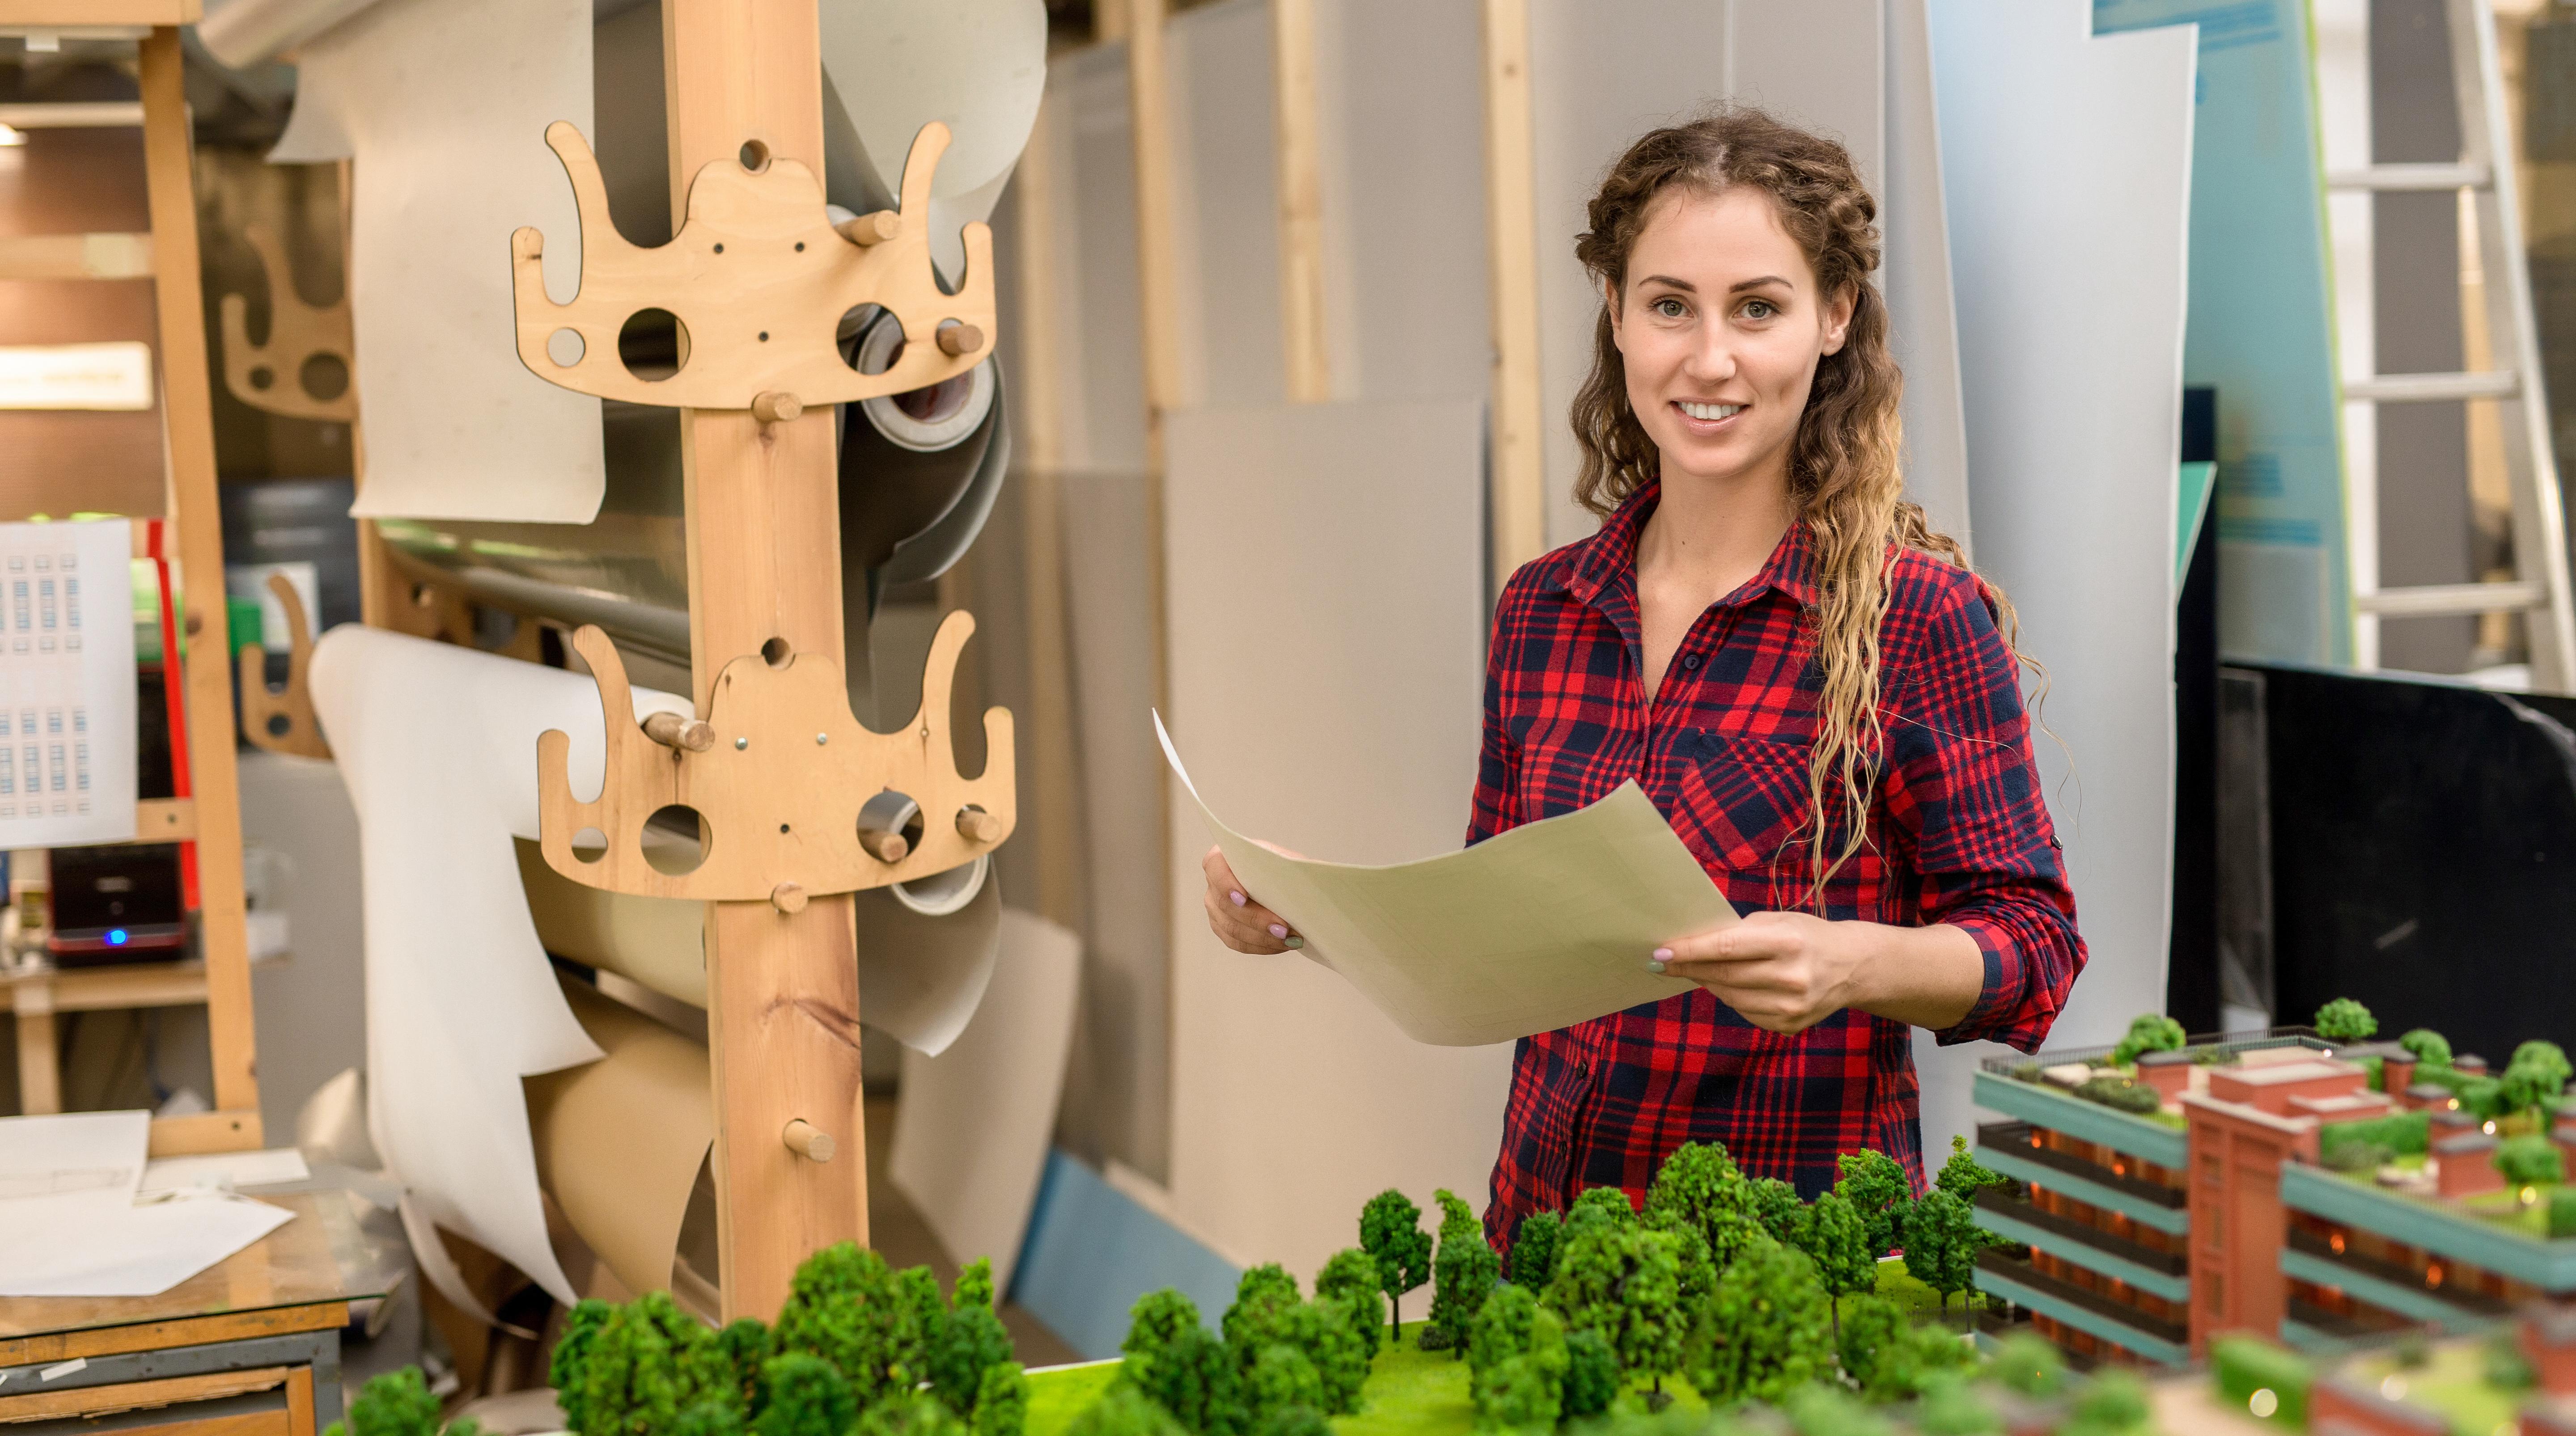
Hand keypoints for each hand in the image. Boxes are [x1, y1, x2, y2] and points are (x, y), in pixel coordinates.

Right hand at [1201, 845, 1302, 954]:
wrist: (1288, 887)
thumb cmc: (1284, 870)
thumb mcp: (1287, 861)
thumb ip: (1284, 867)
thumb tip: (1293, 884)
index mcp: (1224, 858)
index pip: (1214, 866)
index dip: (1225, 883)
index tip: (1244, 898)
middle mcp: (1214, 883)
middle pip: (1224, 904)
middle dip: (1256, 919)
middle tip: (1283, 927)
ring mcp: (1216, 908)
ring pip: (1231, 928)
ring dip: (1262, 936)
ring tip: (1289, 938)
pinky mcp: (1223, 928)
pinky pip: (1238, 943)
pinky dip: (1262, 946)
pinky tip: (1281, 944)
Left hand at [1655, 911, 1863, 1034]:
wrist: (1853, 967)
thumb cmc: (1807, 936)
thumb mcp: (1779, 921)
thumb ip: (1739, 933)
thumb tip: (1693, 945)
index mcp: (1787, 943)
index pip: (1725, 948)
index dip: (1689, 951)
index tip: (1661, 952)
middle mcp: (1791, 978)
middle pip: (1724, 975)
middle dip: (1689, 968)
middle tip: (1665, 962)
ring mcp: (1792, 1007)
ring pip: (1730, 997)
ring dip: (1709, 983)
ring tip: (1698, 970)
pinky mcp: (1790, 1026)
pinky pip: (1746, 1013)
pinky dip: (1733, 998)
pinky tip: (1733, 986)